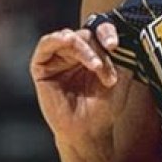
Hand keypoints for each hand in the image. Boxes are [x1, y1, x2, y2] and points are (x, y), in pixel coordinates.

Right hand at [29, 22, 130, 148]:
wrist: (89, 130)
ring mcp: (58, 59)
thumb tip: (118, 36)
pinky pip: (46, 44)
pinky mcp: (41, 66)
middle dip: (98, 50)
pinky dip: (58, 39)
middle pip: (86, 34)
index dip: (107, 32)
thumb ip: (119, 55)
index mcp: (95, 53)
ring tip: (95, 66)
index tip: (115, 45)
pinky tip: (69, 42)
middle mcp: (75, 53)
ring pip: (69, 37)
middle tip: (105, 71)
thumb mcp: (120, 78)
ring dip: (83, 48)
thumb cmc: (104, 107)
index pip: (100, 31)